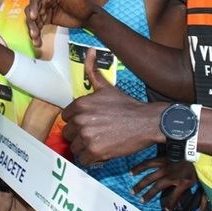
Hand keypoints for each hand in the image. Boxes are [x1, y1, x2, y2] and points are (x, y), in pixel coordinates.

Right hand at [26, 0, 93, 46]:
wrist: (88, 15)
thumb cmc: (83, 0)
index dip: (33, 5)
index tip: (35, 15)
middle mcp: (44, 1)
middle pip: (32, 9)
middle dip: (31, 20)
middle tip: (34, 31)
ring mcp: (44, 11)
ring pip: (32, 20)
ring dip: (32, 29)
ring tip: (35, 39)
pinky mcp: (46, 20)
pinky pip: (37, 27)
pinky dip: (36, 35)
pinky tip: (38, 44)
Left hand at [61, 48, 163, 164]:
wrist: (145, 122)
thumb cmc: (126, 105)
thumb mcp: (107, 87)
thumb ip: (93, 71)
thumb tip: (90, 51)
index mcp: (80, 104)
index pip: (66, 118)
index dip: (77, 121)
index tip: (90, 122)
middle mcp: (81, 119)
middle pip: (68, 134)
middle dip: (80, 135)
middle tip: (96, 133)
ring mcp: (87, 136)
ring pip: (75, 147)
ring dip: (85, 148)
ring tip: (100, 142)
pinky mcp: (95, 151)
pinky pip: (83, 160)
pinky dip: (92, 159)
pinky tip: (102, 151)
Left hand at [131, 157, 197, 210]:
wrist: (199, 155)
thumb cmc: (187, 153)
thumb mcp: (175, 152)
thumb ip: (167, 158)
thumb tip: (160, 159)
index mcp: (163, 160)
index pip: (147, 163)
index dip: (138, 168)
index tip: (130, 173)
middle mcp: (165, 168)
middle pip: (149, 178)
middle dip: (139, 185)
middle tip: (132, 191)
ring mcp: (173, 176)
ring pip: (157, 187)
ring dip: (148, 194)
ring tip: (142, 200)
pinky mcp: (182, 183)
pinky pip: (174, 195)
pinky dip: (170, 203)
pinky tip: (167, 209)